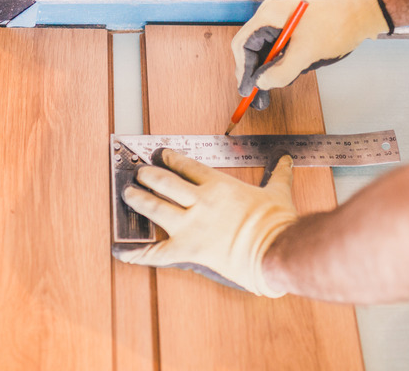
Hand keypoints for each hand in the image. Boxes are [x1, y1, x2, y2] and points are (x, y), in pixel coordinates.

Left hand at [114, 148, 297, 296]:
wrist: (274, 250)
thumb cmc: (276, 223)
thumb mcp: (278, 192)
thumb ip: (278, 174)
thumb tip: (286, 160)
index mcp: (219, 186)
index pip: (188, 166)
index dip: (172, 159)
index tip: (163, 155)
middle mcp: (200, 201)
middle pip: (165, 182)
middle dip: (149, 175)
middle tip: (140, 172)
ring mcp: (190, 225)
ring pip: (154, 208)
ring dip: (138, 200)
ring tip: (128, 194)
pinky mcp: (187, 249)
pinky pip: (156, 252)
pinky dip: (137, 253)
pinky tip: (122, 251)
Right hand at [231, 0, 388, 109]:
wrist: (362, 15)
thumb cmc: (335, 27)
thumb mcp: (305, 54)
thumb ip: (280, 72)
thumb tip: (261, 84)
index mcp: (269, 15)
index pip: (243, 44)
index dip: (243, 70)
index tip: (247, 90)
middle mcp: (272, 16)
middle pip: (252, 49)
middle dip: (254, 73)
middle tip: (257, 97)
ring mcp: (282, 22)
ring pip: (266, 52)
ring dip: (269, 71)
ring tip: (272, 90)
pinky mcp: (293, 30)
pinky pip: (279, 50)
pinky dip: (281, 65)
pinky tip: (288, 76)